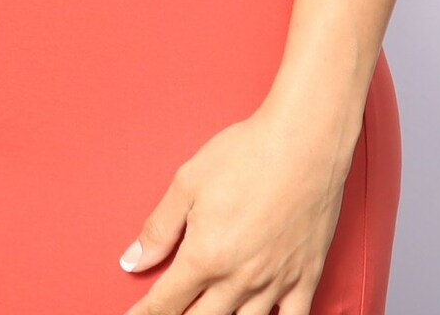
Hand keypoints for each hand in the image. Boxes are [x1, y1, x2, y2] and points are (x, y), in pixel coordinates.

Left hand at [117, 111, 349, 314]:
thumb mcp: (187, 184)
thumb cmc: (246, 155)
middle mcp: (239, 278)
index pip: (165, 303)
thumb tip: (133, 261)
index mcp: (205, 256)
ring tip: (204, 314)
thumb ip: (159, 229)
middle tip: (168, 313)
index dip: (145, 314)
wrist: (305, 142)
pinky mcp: (307, 277)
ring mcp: (275, 282)